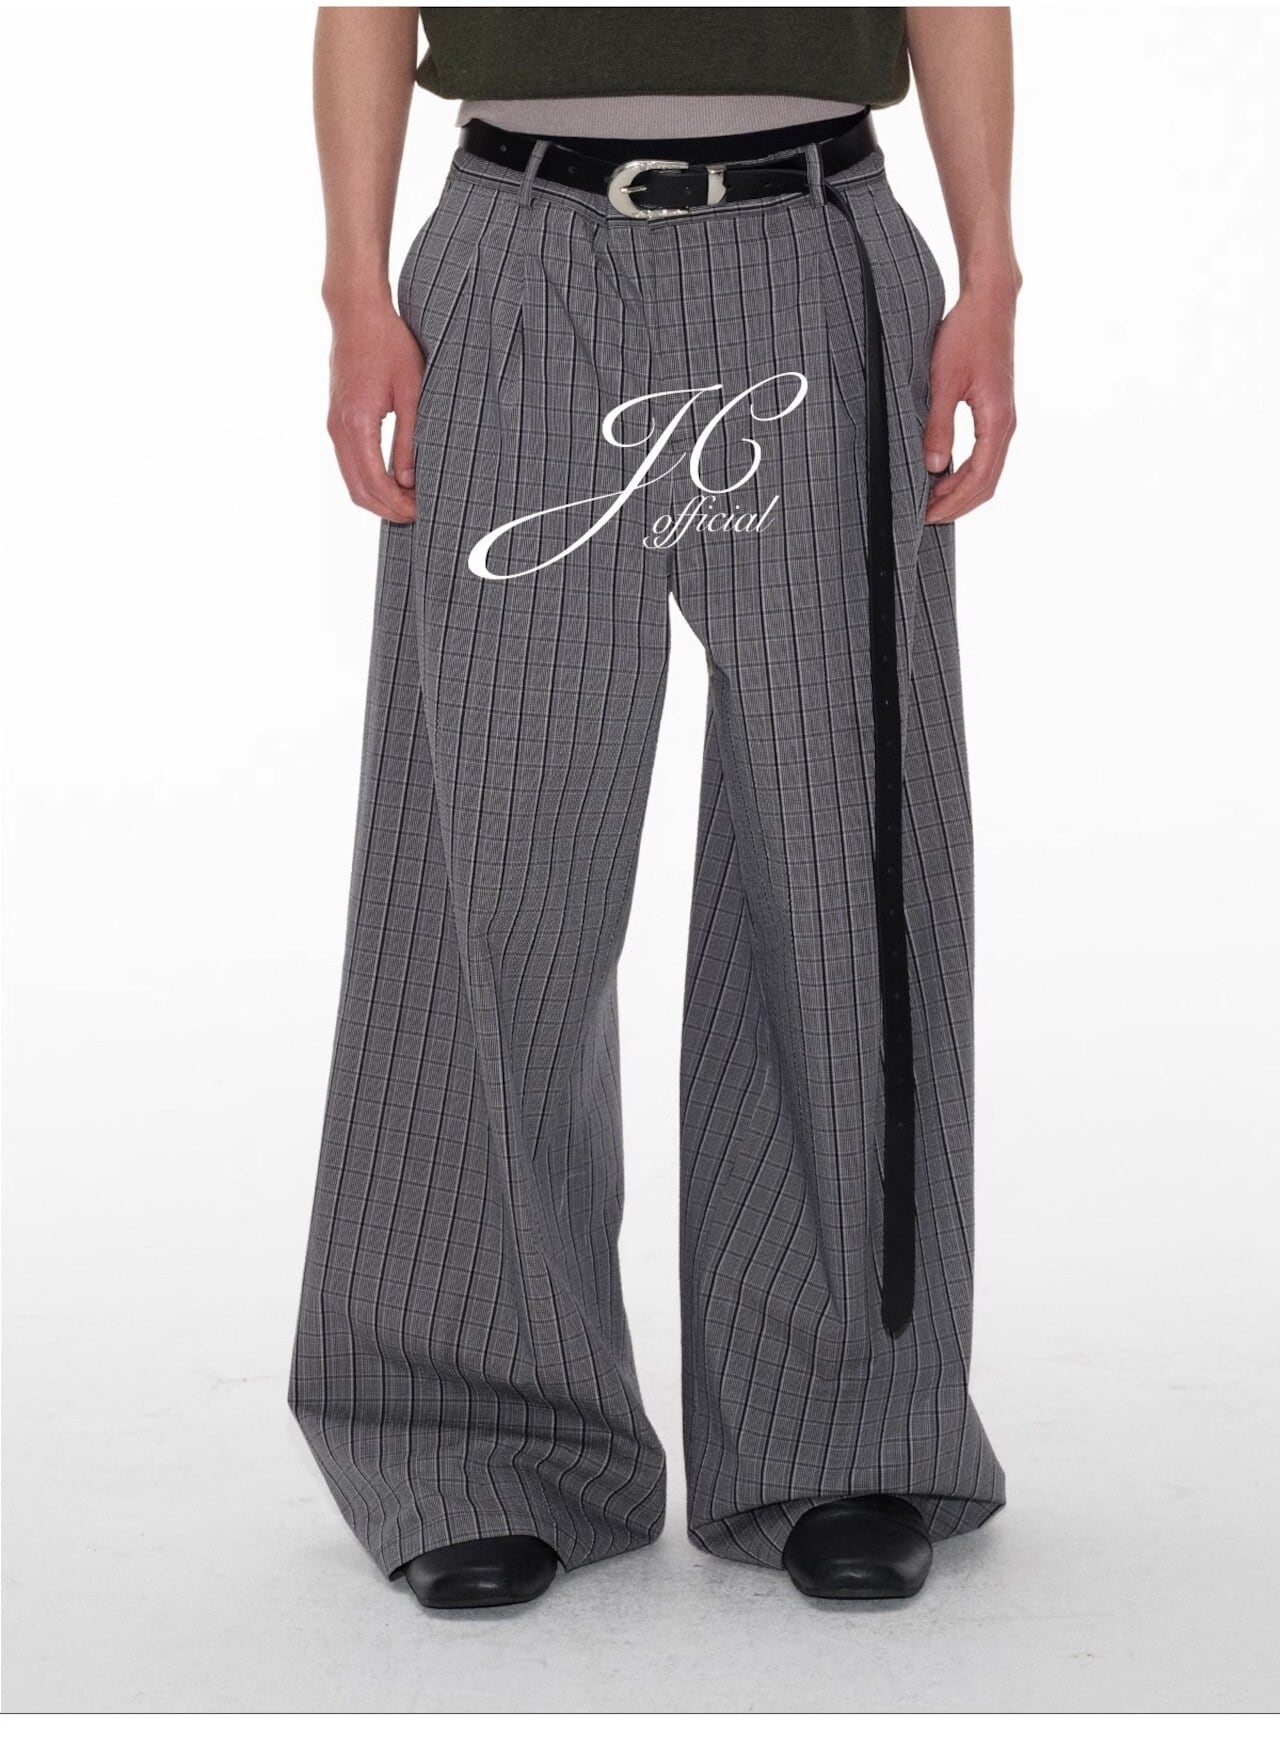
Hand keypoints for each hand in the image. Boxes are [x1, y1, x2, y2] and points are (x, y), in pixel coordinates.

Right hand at [326, 298, 423, 523]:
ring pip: (351, 480)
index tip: (422, 512)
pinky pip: (350, 463)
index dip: (398, 505)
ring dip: (378, 497)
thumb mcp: (412, 391)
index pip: (375, 484)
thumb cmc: (388, 344)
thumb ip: (410, 438)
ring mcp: (334, 425)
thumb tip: (411, 480)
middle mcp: (339, 428)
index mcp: (358, 423)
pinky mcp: (336, 420)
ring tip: (409, 500)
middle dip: (388, 509)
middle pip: (358, 491)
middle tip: (418, 514)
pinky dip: (369, 480)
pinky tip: (395, 480)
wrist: (356, 313)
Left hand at [922, 285, 1016, 523]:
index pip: (978, 479)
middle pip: (986, 483)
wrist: (989, 303)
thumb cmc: (968, 334)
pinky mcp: (996, 411)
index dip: (952, 503)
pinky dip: (966, 473)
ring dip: (961, 491)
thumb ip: (938, 426)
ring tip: (931, 501)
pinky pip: (985, 455)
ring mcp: (1003, 419)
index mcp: (997, 420)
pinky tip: (943, 474)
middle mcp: (1005, 424)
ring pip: (987, 472)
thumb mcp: (944, 381)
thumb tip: (933, 467)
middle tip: (925, 517)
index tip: (926, 516)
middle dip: (957, 505)